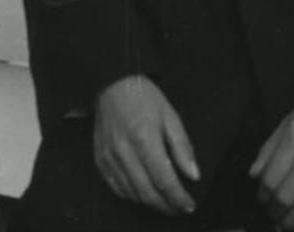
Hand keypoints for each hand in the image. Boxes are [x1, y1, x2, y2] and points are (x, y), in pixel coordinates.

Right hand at [93, 74, 199, 215]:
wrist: (112, 85)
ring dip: (151, 203)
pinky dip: (132, 196)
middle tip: (179, 208)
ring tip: (166, 203)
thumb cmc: (145, 97)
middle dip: (166, 205)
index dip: (177, 197)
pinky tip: (144, 194)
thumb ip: (182, 146)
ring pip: (132, 194)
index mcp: (144, 138)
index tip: (189, 205)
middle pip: (147, 192)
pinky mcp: (100, 161)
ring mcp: (109, 159)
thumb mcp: (170, 115)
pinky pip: (116, 188)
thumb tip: (193, 175)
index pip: (164, 179)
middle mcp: (124, 152)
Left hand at [249, 89, 293, 230]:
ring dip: (293, 221)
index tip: (262, 201)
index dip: (263, 195)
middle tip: (272, 217)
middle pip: (286, 196)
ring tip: (286, 226)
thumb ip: (269, 146)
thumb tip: (254, 174)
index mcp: (293, 141)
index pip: (271, 179)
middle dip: (275, 212)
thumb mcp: (289, 119)